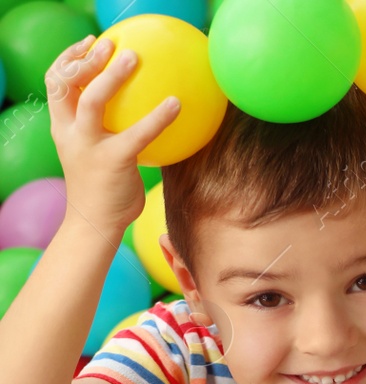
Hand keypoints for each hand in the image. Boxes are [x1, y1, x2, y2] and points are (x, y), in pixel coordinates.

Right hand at [44, 35, 179, 234]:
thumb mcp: (94, 152)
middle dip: (85, 59)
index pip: (55, 83)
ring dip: (112, 76)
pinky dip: (158, 116)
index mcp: (63, 127)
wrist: (94, 224)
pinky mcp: (113, 161)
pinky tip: (176, 104)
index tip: (88, 44)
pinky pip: (138, 133)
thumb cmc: (102, 187)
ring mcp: (89, 146)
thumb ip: (104, 131)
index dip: (68, 59)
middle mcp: (70, 132)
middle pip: (66, 83)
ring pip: (93, 100)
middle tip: (111, 43)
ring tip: (134, 58)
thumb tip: (138, 112)